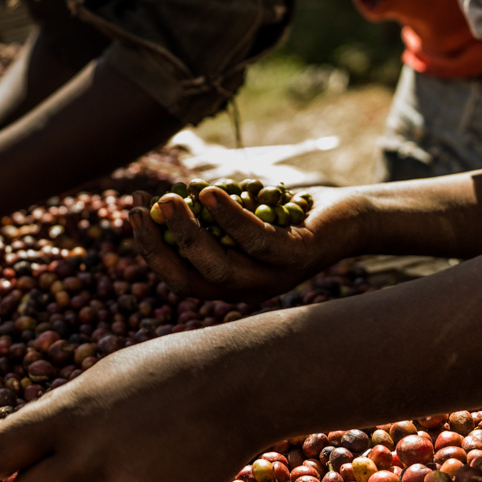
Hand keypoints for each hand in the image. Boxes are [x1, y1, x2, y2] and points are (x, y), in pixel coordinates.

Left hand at [0, 325, 272, 481]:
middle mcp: (87, 458)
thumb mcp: (99, 380)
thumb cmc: (163, 371)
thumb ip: (55, 418)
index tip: (6, 460)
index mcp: (65, 416)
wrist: (239, 384)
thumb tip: (9, 458)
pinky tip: (164, 465)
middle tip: (57, 472)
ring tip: (125, 456)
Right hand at [131, 185, 356, 301]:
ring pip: (219, 266)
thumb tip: (160, 200)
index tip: (132, 213)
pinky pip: (256, 240)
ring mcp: (274, 277)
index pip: (179, 278)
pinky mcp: (297, 256)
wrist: (349, 218)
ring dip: (188, 233)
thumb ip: (209, 218)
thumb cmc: (288, 215)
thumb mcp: (244, 218)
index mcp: (231, 284)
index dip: (150, 249)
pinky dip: (229, 217)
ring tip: (169, 199)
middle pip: (192, 279)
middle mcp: (249, 289)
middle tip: (138, 209)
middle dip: (158, 246)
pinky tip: (210, 192)